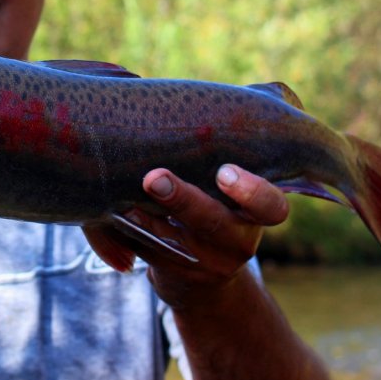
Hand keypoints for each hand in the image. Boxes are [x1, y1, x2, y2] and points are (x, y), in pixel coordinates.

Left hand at [84, 165, 288, 307]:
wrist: (206, 280)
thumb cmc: (216, 208)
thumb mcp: (232, 193)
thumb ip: (222, 157)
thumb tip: (201, 99)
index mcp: (256, 215)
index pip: (270, 206)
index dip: (251, 191)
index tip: (223, 170)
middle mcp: (236, 242)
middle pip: (213, 223)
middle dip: (182, 200)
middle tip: (153, 178)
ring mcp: (206, 264)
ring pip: (173, 242)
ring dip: (145, 219)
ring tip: (123, 200)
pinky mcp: (174, 275)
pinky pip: (147, 252)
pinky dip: (128, 231)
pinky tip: (110, 212)